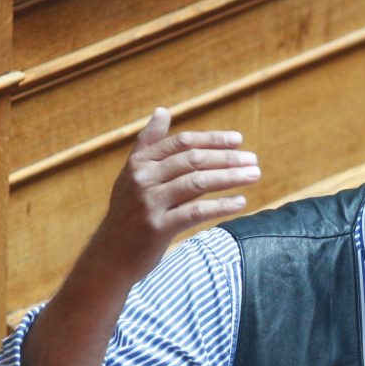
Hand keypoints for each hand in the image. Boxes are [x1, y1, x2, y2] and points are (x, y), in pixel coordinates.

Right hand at [90, 106, 260, 284]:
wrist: (110, 255)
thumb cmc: (128, 212)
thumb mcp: (133, 175)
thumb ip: (149, 144)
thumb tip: (162, 110)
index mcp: (139, 163)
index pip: (182, 143)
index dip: (212, 140)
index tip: (238, 140)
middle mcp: (143, 179)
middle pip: (193, 160)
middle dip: (227, 158)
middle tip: (253, 160)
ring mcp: (149, 203)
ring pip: (197, 183)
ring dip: (230, 177)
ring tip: (254, 175)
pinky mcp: (157, 227)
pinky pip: (196, 212)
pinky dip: (221, 205)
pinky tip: (241, 202)